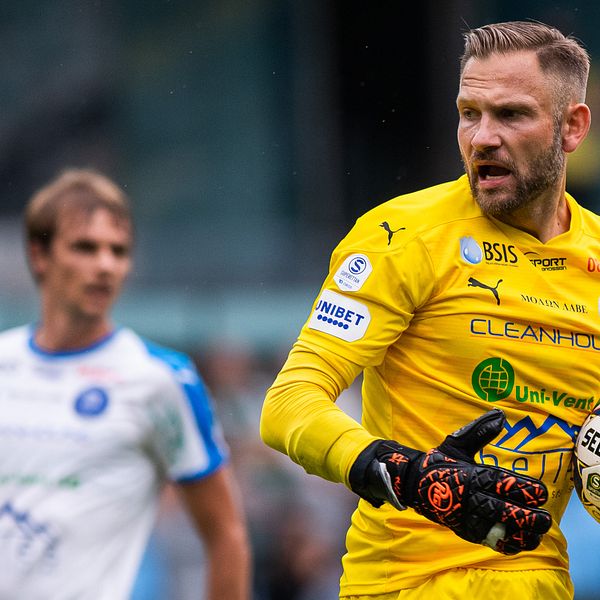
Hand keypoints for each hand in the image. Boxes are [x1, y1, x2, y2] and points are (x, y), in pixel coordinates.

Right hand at [349, 408, 551, 553]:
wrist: (411, 483)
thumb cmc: (438, 462)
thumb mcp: (457, 443)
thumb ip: (480, 430)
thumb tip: (501, 415)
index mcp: (471, 475)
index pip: (502, 483)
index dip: (523, 489)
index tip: (540, 492)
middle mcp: (470, 497)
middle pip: (505, 509)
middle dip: (529, 516)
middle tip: (546, 517)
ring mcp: (466, 516)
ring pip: (499, 529)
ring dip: (522, 533)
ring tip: (538, 532)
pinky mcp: (464, 530)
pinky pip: (489, 540)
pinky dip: (507, 544)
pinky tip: (522, 542)